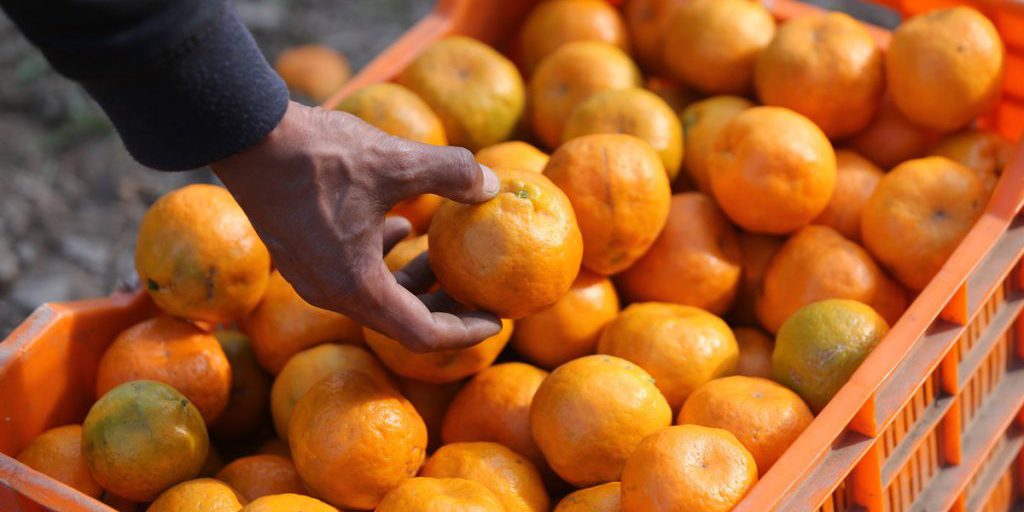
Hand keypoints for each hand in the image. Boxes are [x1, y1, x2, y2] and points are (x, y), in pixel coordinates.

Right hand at [212, 101, 502, 351]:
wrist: (246, 134)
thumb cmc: (318, 154)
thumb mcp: (396, 161)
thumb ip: (452, 173)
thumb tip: (493, 185)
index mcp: (356, 287)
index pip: (422, 334)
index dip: (465, 332)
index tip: (497, 318)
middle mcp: (331, 292)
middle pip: (401, 320)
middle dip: (444, 307)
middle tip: (480, 291)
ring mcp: (311, 275)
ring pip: (377, 294)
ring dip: (413, 279)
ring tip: (444, 256)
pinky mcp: (300, 253)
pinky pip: (354, 272)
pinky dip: (385, 258)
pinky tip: (402, 224)